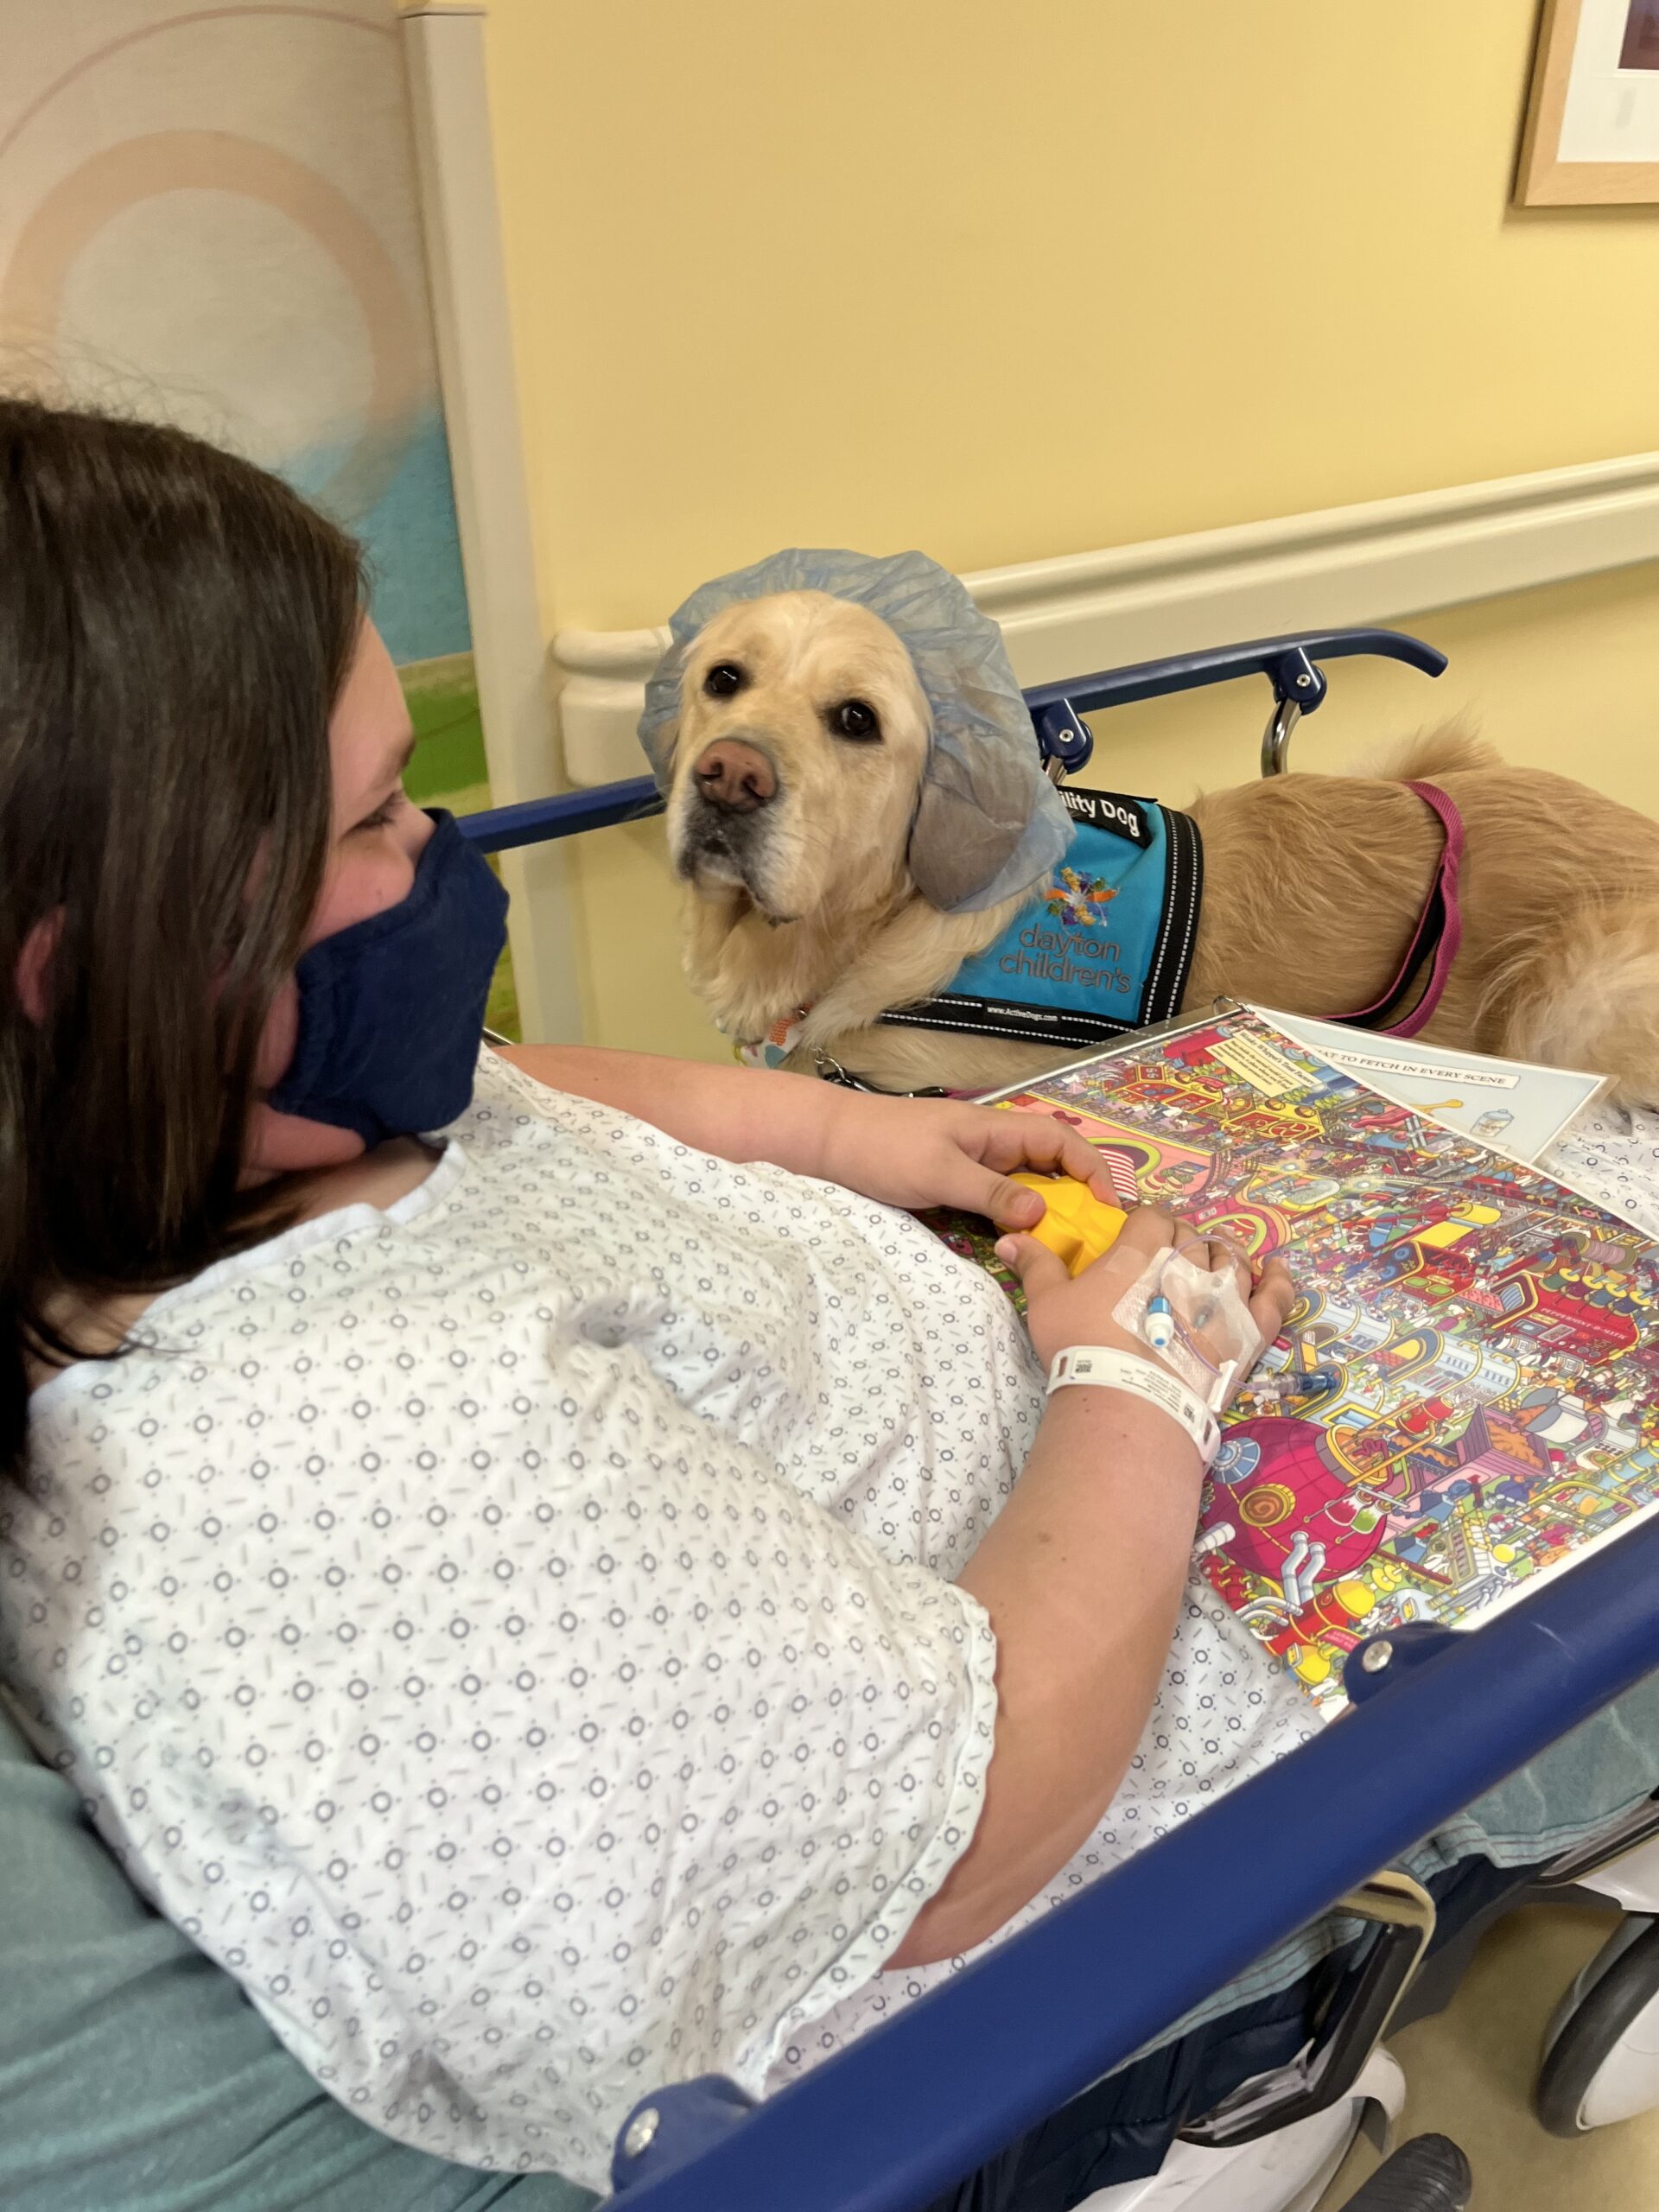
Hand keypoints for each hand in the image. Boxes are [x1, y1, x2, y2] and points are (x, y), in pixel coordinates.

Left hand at [811, 1091, 1119, 1229]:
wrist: (827, 1143)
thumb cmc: (883, 1148)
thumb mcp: (939, 1173)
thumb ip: (991, 1194)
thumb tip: (1043, 1213)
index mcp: (997, 1130)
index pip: (1064, 1141)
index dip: (1094, 1170)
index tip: (1109, 1210)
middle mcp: (993, 1145)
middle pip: (1052, 1167)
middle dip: (1078, 1198)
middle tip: (1093, 1241)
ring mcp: (974, 1165)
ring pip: (1027, 1187)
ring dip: (1047, 1213)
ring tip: (1065, 1251)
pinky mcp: (955, 1184)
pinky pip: (999, 1202)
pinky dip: (1015, 1220)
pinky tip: (1021, 1247)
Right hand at [996, 1204, 1296, 1405]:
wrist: (1128, 1400)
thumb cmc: (1082, 1347)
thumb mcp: (1047, 1303)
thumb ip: (1035, 1265)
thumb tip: (1010, 1236)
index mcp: (1141, 1248)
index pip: (1152, 1215)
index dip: (1145, 1219)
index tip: (1135, 1231)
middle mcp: (1188, 1263)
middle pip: (1191, 1234)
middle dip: (1179, 1238)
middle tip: (1165, 1256)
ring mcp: (1224, 1296)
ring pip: (1232, 1258)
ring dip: (1221, 1253)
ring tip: (1211, 1259)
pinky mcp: (1249, 1332)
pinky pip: (1275, 1298)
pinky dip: (1280, 1281)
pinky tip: (1279, 1270)